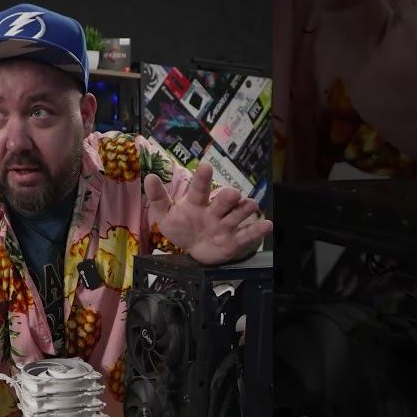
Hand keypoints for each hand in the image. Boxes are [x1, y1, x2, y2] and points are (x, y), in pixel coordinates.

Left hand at [144, 163, 272, 264]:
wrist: (194, 249)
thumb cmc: (181, 227)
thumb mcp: (166, 215)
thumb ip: (158, 198)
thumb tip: (149, 177)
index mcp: (196, 203)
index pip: (199, 189)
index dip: (202, 179)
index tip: (205, 166)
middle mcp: (214, 211)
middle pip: (222, 202)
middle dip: (228, 198)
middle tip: (232, 194)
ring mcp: (225, 225)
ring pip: (237, 215)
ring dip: (245, 210)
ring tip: (251, 205)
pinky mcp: (233, 241)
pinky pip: (246, 235)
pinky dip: (257, 230)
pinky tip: (267, 225)